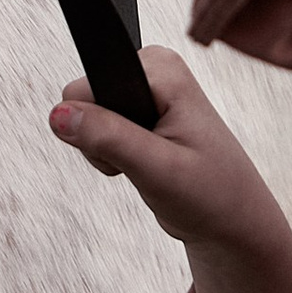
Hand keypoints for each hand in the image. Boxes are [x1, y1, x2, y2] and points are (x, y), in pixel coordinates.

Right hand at [49, 44, 281, 246]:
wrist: (232, 221)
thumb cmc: (213, 195)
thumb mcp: (159, 170)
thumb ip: (109, 138)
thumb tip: (59, 114)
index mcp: (164, 71)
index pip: (88, 84)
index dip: (96, 124)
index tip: (130, 147)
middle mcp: (155, 72)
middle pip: (84, 98)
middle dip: (101, 139)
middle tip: (141, 162)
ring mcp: (147, 93)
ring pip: (86, 116)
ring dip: (106, 150)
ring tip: (147, 166)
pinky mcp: (140, 113)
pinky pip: (97, 128)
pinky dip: (110, 155)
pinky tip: (142, 165)